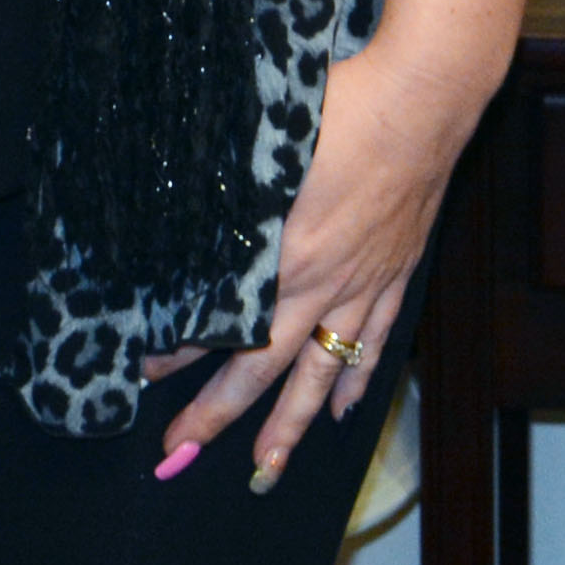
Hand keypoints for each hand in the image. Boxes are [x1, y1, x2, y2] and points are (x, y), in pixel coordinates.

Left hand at [150, 31, 477, 495]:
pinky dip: (356, 379)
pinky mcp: (396, 271)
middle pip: (262, 365)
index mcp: (282, 254)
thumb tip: (179, 213)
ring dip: (289, 424)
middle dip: (217, 413)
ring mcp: (364, 282)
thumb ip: (227, 194)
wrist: (423, 96)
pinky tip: (343, 411)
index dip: (178, 350)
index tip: (141, 374)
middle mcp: (322, 282)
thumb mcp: (265, 146)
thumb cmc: (341, 107)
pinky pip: (372, 339)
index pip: (220, 319)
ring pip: (320, 370)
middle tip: (179, 451)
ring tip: (266, 467)